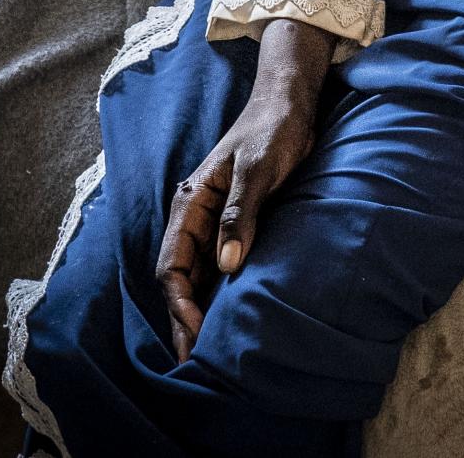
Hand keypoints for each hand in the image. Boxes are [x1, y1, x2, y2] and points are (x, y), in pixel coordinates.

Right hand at [156, 17, 336, 361]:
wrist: (289, 102)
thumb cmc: (273, 130)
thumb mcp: (258, 171)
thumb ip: (241, 215)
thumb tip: (227, 266)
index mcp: (192, 202)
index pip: (174, 262)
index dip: (180, 301)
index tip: (197, 329)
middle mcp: (196, 215)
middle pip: (178, 276)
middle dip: (181, 317)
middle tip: (191, 361)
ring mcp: (214, 220)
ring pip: (194, 274)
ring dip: (195, 310)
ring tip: (204, 350)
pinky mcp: (234, 222)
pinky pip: (216, 265)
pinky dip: (215, 294)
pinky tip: (225, 317)